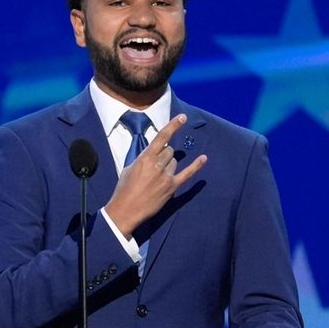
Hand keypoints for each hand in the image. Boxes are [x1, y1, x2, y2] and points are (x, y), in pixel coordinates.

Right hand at [104, 113, 207, 238]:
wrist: (126, 210)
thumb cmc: (124, 189)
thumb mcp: (129, 167)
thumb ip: (143, 158)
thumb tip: (154, 153)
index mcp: (145, 158)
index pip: (162, 137)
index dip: (173, 126)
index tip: (182, 118)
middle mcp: (158, 165)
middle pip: (169, 151)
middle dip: (164, 155)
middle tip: (155, 166)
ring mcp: (166, 176)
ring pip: (174, 162)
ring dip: (169, 165)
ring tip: (157, 177)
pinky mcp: (172, 187)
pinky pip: (187, 174)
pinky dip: (196, 166)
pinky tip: (203, 158)